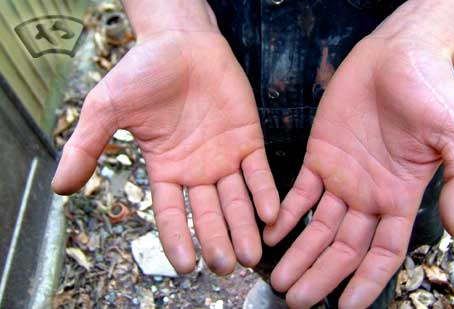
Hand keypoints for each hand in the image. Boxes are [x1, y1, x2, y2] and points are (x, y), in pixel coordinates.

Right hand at [52, 27, 278, 273]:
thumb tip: (60, 187)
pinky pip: (258, 172)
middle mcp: (196, 169)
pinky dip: (265, 192)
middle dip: (217, 241)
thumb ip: (87, 146)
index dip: (177, 239)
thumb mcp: (108, 108)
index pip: (170, 213)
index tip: (185, 267)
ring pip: (236, 200)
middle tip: (225, 266)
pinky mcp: (248, 139)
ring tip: (251, 255)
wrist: (182, 42)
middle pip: (208, 214)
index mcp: (165, 168)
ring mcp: (224, 156)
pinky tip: (269, 214)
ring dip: (244, 227)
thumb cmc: (144, 72)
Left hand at [263, 36, 453, 306]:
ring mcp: (342, 177)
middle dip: (321, 275)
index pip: (383, 252)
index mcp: (401, 197)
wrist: (400, 53)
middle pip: (344, 247)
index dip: (367, 280)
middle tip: (297, 301)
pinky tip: (272, 233)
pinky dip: (285, 213)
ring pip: (318, 226)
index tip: (347, 307)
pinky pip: (299, 192)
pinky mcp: (319, 155)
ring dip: (299, 253)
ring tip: (280, 281)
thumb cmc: (435, 92)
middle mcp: (369, 195)